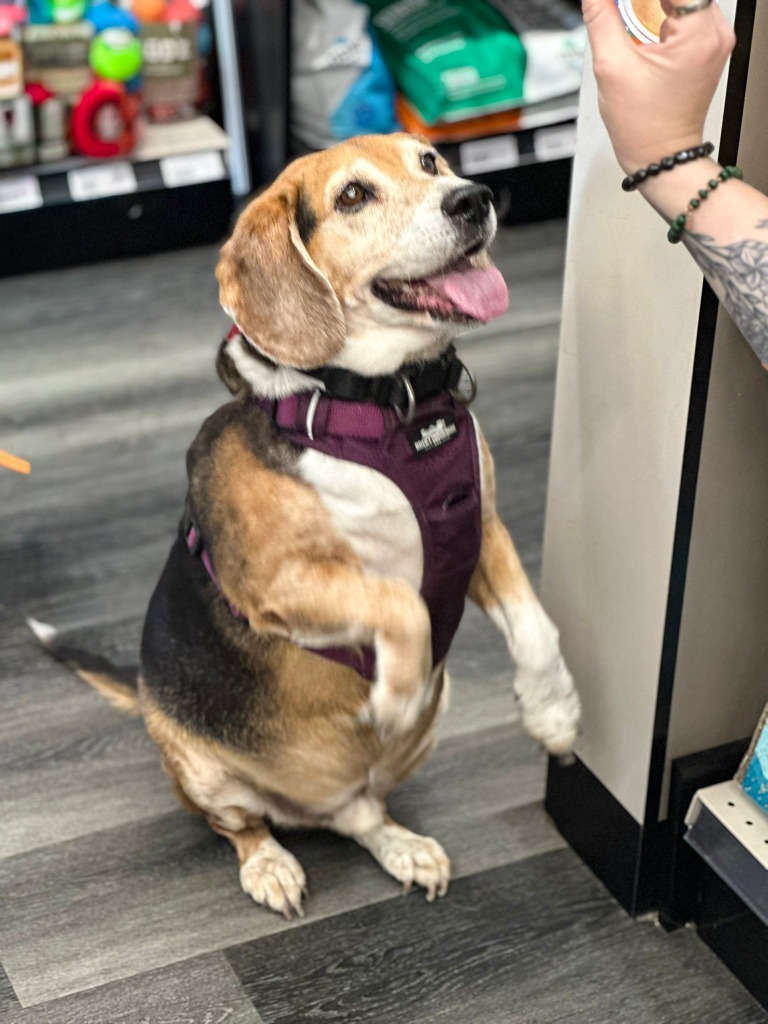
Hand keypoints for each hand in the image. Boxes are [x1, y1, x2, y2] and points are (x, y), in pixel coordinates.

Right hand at [582, 0, 735, 172]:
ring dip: (652, 3)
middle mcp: (714, 32)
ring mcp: (713, 39)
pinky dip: (661, 12)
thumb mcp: (611, 67)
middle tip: (616, 10)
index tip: (616, 4)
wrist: (661, 156)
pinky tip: (642, 25)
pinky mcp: (706, 46)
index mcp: (699, 34)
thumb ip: (600, 18)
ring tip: (627, 20)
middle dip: (643, 2)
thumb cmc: (644, 126)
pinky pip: (685, 12)